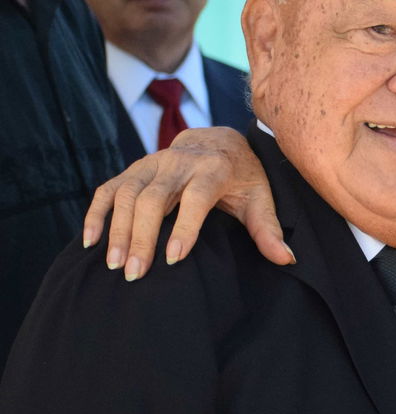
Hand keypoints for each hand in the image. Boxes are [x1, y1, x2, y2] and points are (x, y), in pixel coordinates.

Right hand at [81, 127, 290, 279]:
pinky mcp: (134, 169)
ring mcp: (152, 163)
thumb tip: (286, 259)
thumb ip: (268, 228)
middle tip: (135, 273)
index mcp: (214, 168)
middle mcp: (178, 162)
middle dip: (142, 236)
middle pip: (153, 198)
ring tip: (114, 265)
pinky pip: (108, 189)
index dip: (185, 226)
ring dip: (117, 230)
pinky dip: (96, 214)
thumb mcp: (261, 198)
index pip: (196, 197)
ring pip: (127, 194)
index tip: (174, 258)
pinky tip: (90, 242)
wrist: (219, 140)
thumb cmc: (243, 176)